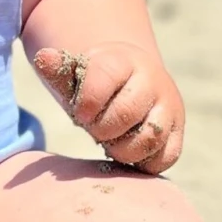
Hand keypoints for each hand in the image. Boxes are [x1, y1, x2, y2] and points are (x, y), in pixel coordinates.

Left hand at [34, 41, 184, 174]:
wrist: (132, 82)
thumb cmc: (96, 84)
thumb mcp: (76, 74)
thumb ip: (58, 70)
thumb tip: (44, 58)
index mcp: (123, 60)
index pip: (104, 79)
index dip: (86, 103)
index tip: (80, 113)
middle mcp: (153, 80)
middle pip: (126, 113)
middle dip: (102, 129)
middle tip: (96, 129)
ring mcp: (169, 107)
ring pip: (149, 138)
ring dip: (122, 150)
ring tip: (111, 142)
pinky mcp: (177, 132)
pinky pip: (165, 158)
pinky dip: (143, 163)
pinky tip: (128, 152)